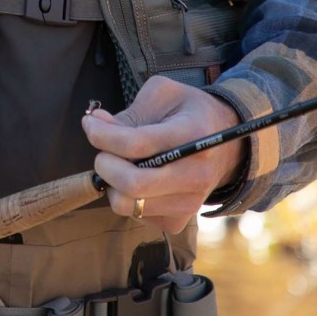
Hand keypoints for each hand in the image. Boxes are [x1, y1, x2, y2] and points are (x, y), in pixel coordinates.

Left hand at [81, 75, 244, 233]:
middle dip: (104, 163)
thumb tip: (95, 122)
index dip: (102, 134)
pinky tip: (137, 175)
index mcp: (192, 135)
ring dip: (111, 182)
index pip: (137, 144)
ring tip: (119, 162)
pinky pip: (135, 213)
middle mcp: (195, 174)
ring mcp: (189, 203)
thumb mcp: (163, 94)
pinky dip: (125, 195)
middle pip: (132, 183)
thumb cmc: (188, 113)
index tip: (89, 123)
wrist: (227, 147)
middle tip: (102, 148)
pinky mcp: (178, 221)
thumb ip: (129, 111)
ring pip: (128, 204)